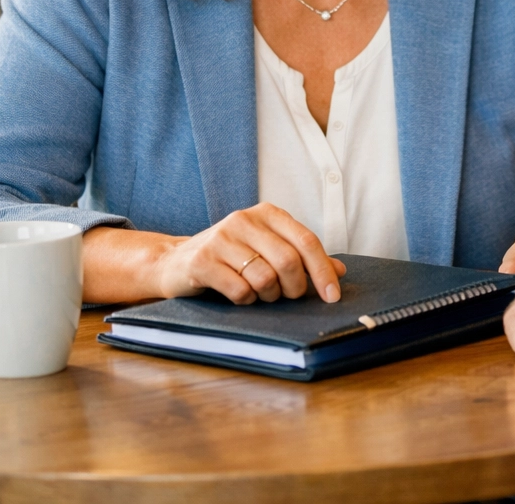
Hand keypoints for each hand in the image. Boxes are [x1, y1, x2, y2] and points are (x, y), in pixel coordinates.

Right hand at [151, 203, 346, 304]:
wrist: (175, 261)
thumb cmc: (229, 257)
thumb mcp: (267, 250)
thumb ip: (302, 258)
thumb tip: (339, 271)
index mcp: (267, 213)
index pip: (306, 240)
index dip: (323, 271)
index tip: (332, 297)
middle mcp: (245, 220)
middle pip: (288, 261)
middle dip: (294, 288)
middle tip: (287, 297)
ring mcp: (221, 238)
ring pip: (265, 278)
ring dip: (268, 296)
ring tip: (259, 293)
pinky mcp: (202, 260)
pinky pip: (240, 290)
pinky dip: (245, 300)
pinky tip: (238, 295)